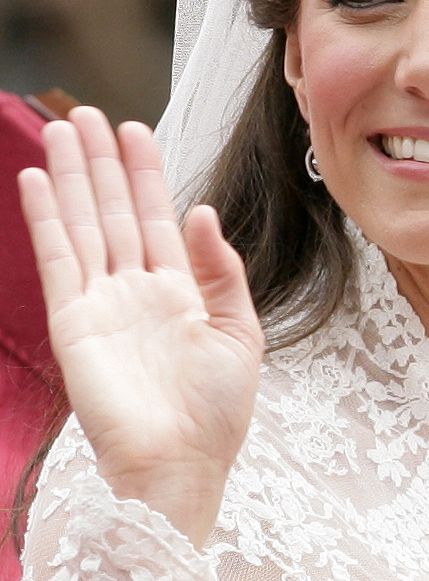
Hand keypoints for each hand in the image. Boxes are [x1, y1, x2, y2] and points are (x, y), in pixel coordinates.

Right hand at [18, 106, 264, 548]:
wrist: (181, 465)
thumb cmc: (216, 411)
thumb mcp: (239, 332)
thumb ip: (221, 271)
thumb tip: (202, 211)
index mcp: (178, 290)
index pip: (157, 217)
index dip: (146, 173)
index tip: (135, 130)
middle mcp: (136, 288)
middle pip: (115, 210)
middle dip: (102, 163)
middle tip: (87, 115)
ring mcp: (102, 302)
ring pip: (85, 224)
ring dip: (71, 178)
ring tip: (60, 131)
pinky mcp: (73, 321)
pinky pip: (57, 259)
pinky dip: (46, 219)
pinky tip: (36, 183)